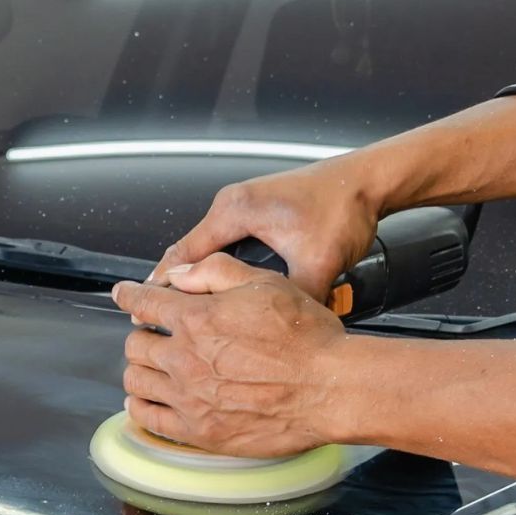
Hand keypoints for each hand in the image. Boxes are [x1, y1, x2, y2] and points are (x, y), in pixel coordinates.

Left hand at [112, 253, 346, 456]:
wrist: (330, 389)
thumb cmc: (306, 337)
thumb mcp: (265, 284)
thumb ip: (214, 272)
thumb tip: (177, 275)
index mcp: (197, 319)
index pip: (143, 303)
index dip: (129, 295)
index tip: (123, 295)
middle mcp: (185, 359)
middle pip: (135, 345)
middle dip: (141, 334)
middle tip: (152, 335)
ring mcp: (189, 398)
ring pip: (136, 381)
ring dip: (138, 369)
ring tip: (149, 367)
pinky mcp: (200, 431)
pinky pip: (150, 420)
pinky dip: (140, 407)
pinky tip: (144, 401)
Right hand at [150, 154, 383, 301]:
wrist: (371, 180)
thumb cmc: (345, 204)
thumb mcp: (319, 261)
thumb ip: (295, 299)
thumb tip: (283, 334)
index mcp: (235, 210)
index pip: (182, 254)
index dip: (162, 286)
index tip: (144, 310)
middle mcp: (234, 204)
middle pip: (189, 252)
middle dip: (175, 286)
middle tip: (162, 318)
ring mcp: (246, 206)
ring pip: (208, 250)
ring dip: (196, 277)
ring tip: (187, 309)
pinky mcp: (260, 212)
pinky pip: (226, 245)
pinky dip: (218, 268)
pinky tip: (224, 291)